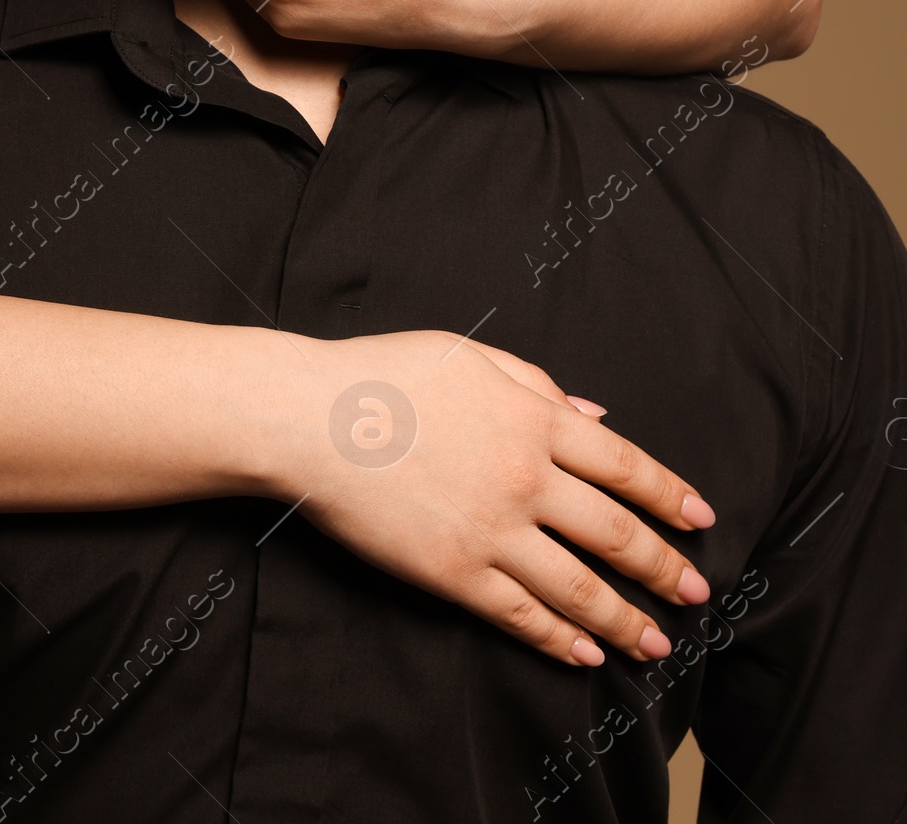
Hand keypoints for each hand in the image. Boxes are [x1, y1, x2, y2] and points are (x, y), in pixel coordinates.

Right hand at [263, 328, 713, 667]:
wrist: (310, 418)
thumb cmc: (384, 376)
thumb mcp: (470, 357)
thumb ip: (537, 385)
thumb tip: (595, 417)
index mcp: (533, 418)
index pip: (623, 464)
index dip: (667, 495)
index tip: (700, 518)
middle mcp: (525, 477)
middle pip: (615, 533)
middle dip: (663, 566)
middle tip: (697, 590)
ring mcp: (492, 530)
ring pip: (579, 586)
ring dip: (626, 619)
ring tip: (656, 643)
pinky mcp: (454, 573)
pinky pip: (521, 613)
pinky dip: (559, 638)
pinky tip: (584, 652)